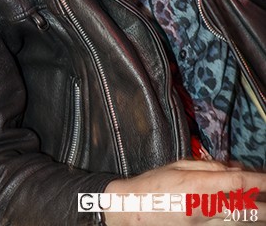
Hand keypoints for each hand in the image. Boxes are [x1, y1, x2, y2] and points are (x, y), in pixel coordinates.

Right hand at [103, 159, 265, 224]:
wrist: (133, 210)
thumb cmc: (153, 184)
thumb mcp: (180, 165)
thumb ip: (209, 166)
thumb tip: (235, 167)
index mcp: (198, 185)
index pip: (237, 182)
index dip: (259, 180)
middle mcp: (205, 206)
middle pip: (245, 209)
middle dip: (265, 206)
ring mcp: (204, 224)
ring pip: (239, 222)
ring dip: (257, 216)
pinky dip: (239, 222)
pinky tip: (248, 220)